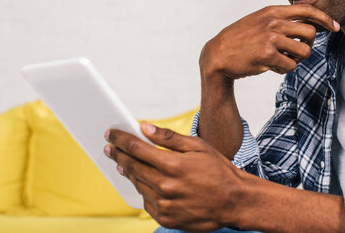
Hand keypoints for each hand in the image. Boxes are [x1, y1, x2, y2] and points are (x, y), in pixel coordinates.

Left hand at [104, 123, 245, 231]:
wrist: (234, 201)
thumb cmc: (218, 171)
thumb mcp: (198, 146)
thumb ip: (168, 137)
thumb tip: (145, 127)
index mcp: (173, 164)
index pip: (137, 148)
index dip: (121, 139)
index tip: (110, 134)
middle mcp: (166, 186)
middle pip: (132, 167)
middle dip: (118, 155)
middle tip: (109, 148)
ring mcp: (165, 204)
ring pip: (138, 184)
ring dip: (129, 173)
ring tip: (124, 164)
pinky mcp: (166, 218)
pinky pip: (146, 202)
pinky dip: (143, 190)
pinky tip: (144, 182)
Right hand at [200, 4, 338, 79]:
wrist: (217, 54)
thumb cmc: (241, 39)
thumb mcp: (259, 21)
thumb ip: (280, 20)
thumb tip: (308, 24)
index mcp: (272, 11)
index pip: (307, 10)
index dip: (325, 18)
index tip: (334, 27)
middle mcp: (273, 22)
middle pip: (310, 33)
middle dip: (307, 45)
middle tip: (295, 51)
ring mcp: (270, 38)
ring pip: (304, 51)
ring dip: (296, 59)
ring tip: (282, 60)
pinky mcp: (267, 55)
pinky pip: (291, 66)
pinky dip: (284, 69)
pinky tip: (272, 66)